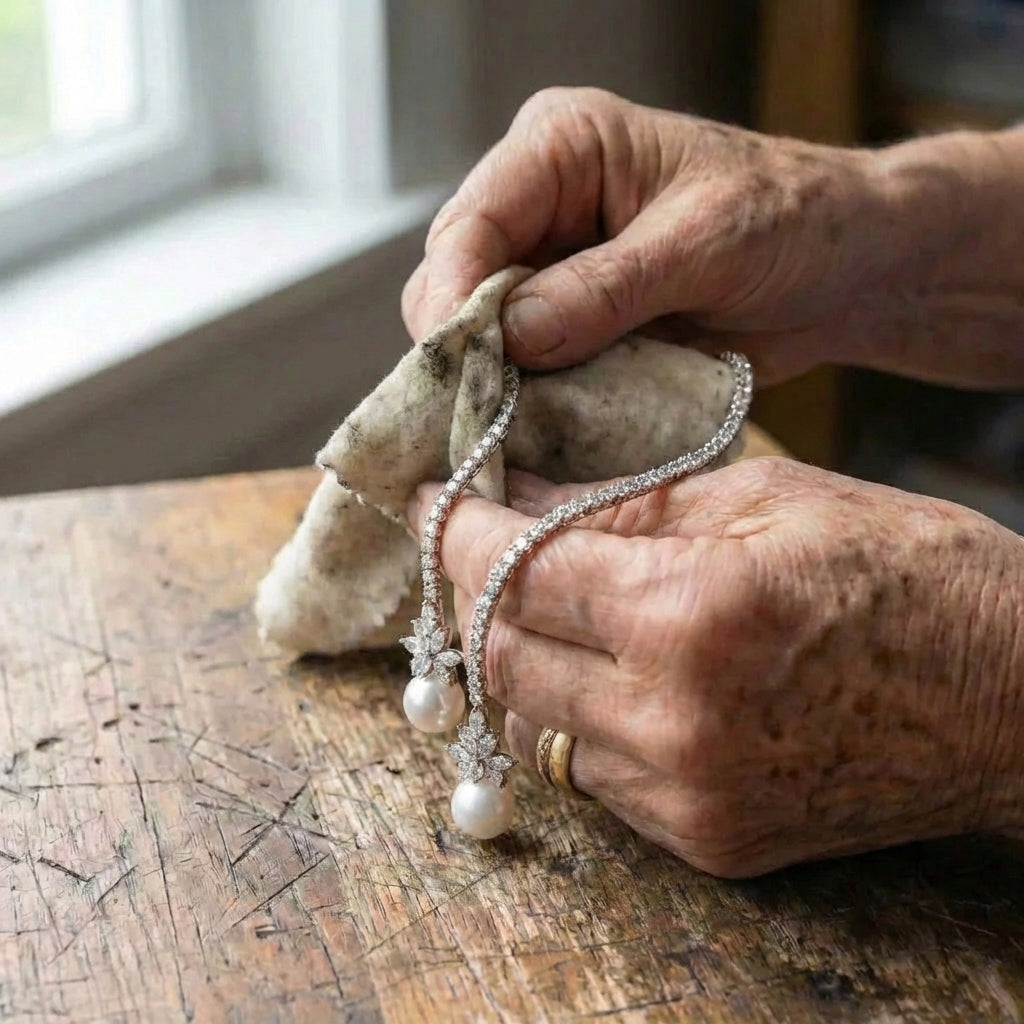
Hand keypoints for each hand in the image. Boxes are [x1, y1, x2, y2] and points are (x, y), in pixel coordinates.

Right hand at [403, 88, 1023, 387]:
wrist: (843, 270)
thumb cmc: (792, 220)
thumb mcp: (704, 243)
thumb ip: (607, 288)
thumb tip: (512, 336)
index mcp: (562, 149)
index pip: (471, 221)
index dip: (452, 295)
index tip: (455, 363)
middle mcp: (541, 208)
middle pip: (456, 283)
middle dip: (464, 349)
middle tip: (479, 413)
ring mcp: (552, 273)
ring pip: (481, 336)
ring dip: (495, 384)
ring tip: (511, 430)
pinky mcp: (571, 328)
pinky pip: (526, 372)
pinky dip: (530, 404)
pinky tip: (541, 430)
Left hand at [410, 459, 1023, 875]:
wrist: (1014, 698)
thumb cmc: (909, 573)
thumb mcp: (766, 498)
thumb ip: (627, 506)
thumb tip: (522, 501)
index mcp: (691, 614)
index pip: (514, 572)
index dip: (456, 530)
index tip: (431, 498)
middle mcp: (672, 720)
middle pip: (503, 659)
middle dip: (472, 594)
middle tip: (471, 546)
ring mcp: (686, 796)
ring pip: (533, 725)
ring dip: (516, 658)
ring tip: (530, 603)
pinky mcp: (706, 840)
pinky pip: (589, 775)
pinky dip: (570, 714)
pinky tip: (592, 668)